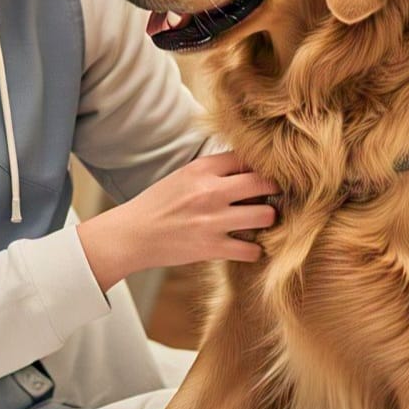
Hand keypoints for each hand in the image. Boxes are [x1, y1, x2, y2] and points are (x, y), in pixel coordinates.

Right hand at [76, 151, 278, 291]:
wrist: (133, 235)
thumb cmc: (158, 204)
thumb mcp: (183, 176)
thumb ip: (213, 171)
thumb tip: (248, 168)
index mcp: (201, 169)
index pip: (246, 158)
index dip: (262, 165)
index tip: (266, 173)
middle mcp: (210, 191)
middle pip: (264, 183)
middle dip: (275, 189)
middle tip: (275, 196)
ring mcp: (213, 220)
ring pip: (265, 216)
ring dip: (268, 219)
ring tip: (262, 221)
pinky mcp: (212, 247)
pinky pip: (252, 250)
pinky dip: (254, 250)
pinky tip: (248, 246)